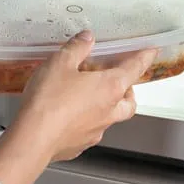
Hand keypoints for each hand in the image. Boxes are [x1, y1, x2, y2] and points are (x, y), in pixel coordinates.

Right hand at [0, 30, 156, 183]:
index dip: (144, 58)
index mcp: (110, 87)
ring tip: (89, 97)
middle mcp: (109, 111)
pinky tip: (69, 116)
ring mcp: (96, 131)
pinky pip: (90, 131)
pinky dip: (86, 122)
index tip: (151, 51)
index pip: (135, 68)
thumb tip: (87, 38)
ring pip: (111, 118)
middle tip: (118, 81)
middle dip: (128, 90)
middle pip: (129, 102)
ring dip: (107, 107)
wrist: (32, 139)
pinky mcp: (80, 145)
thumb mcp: (60, 63)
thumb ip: (77, 48)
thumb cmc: (49, 100)